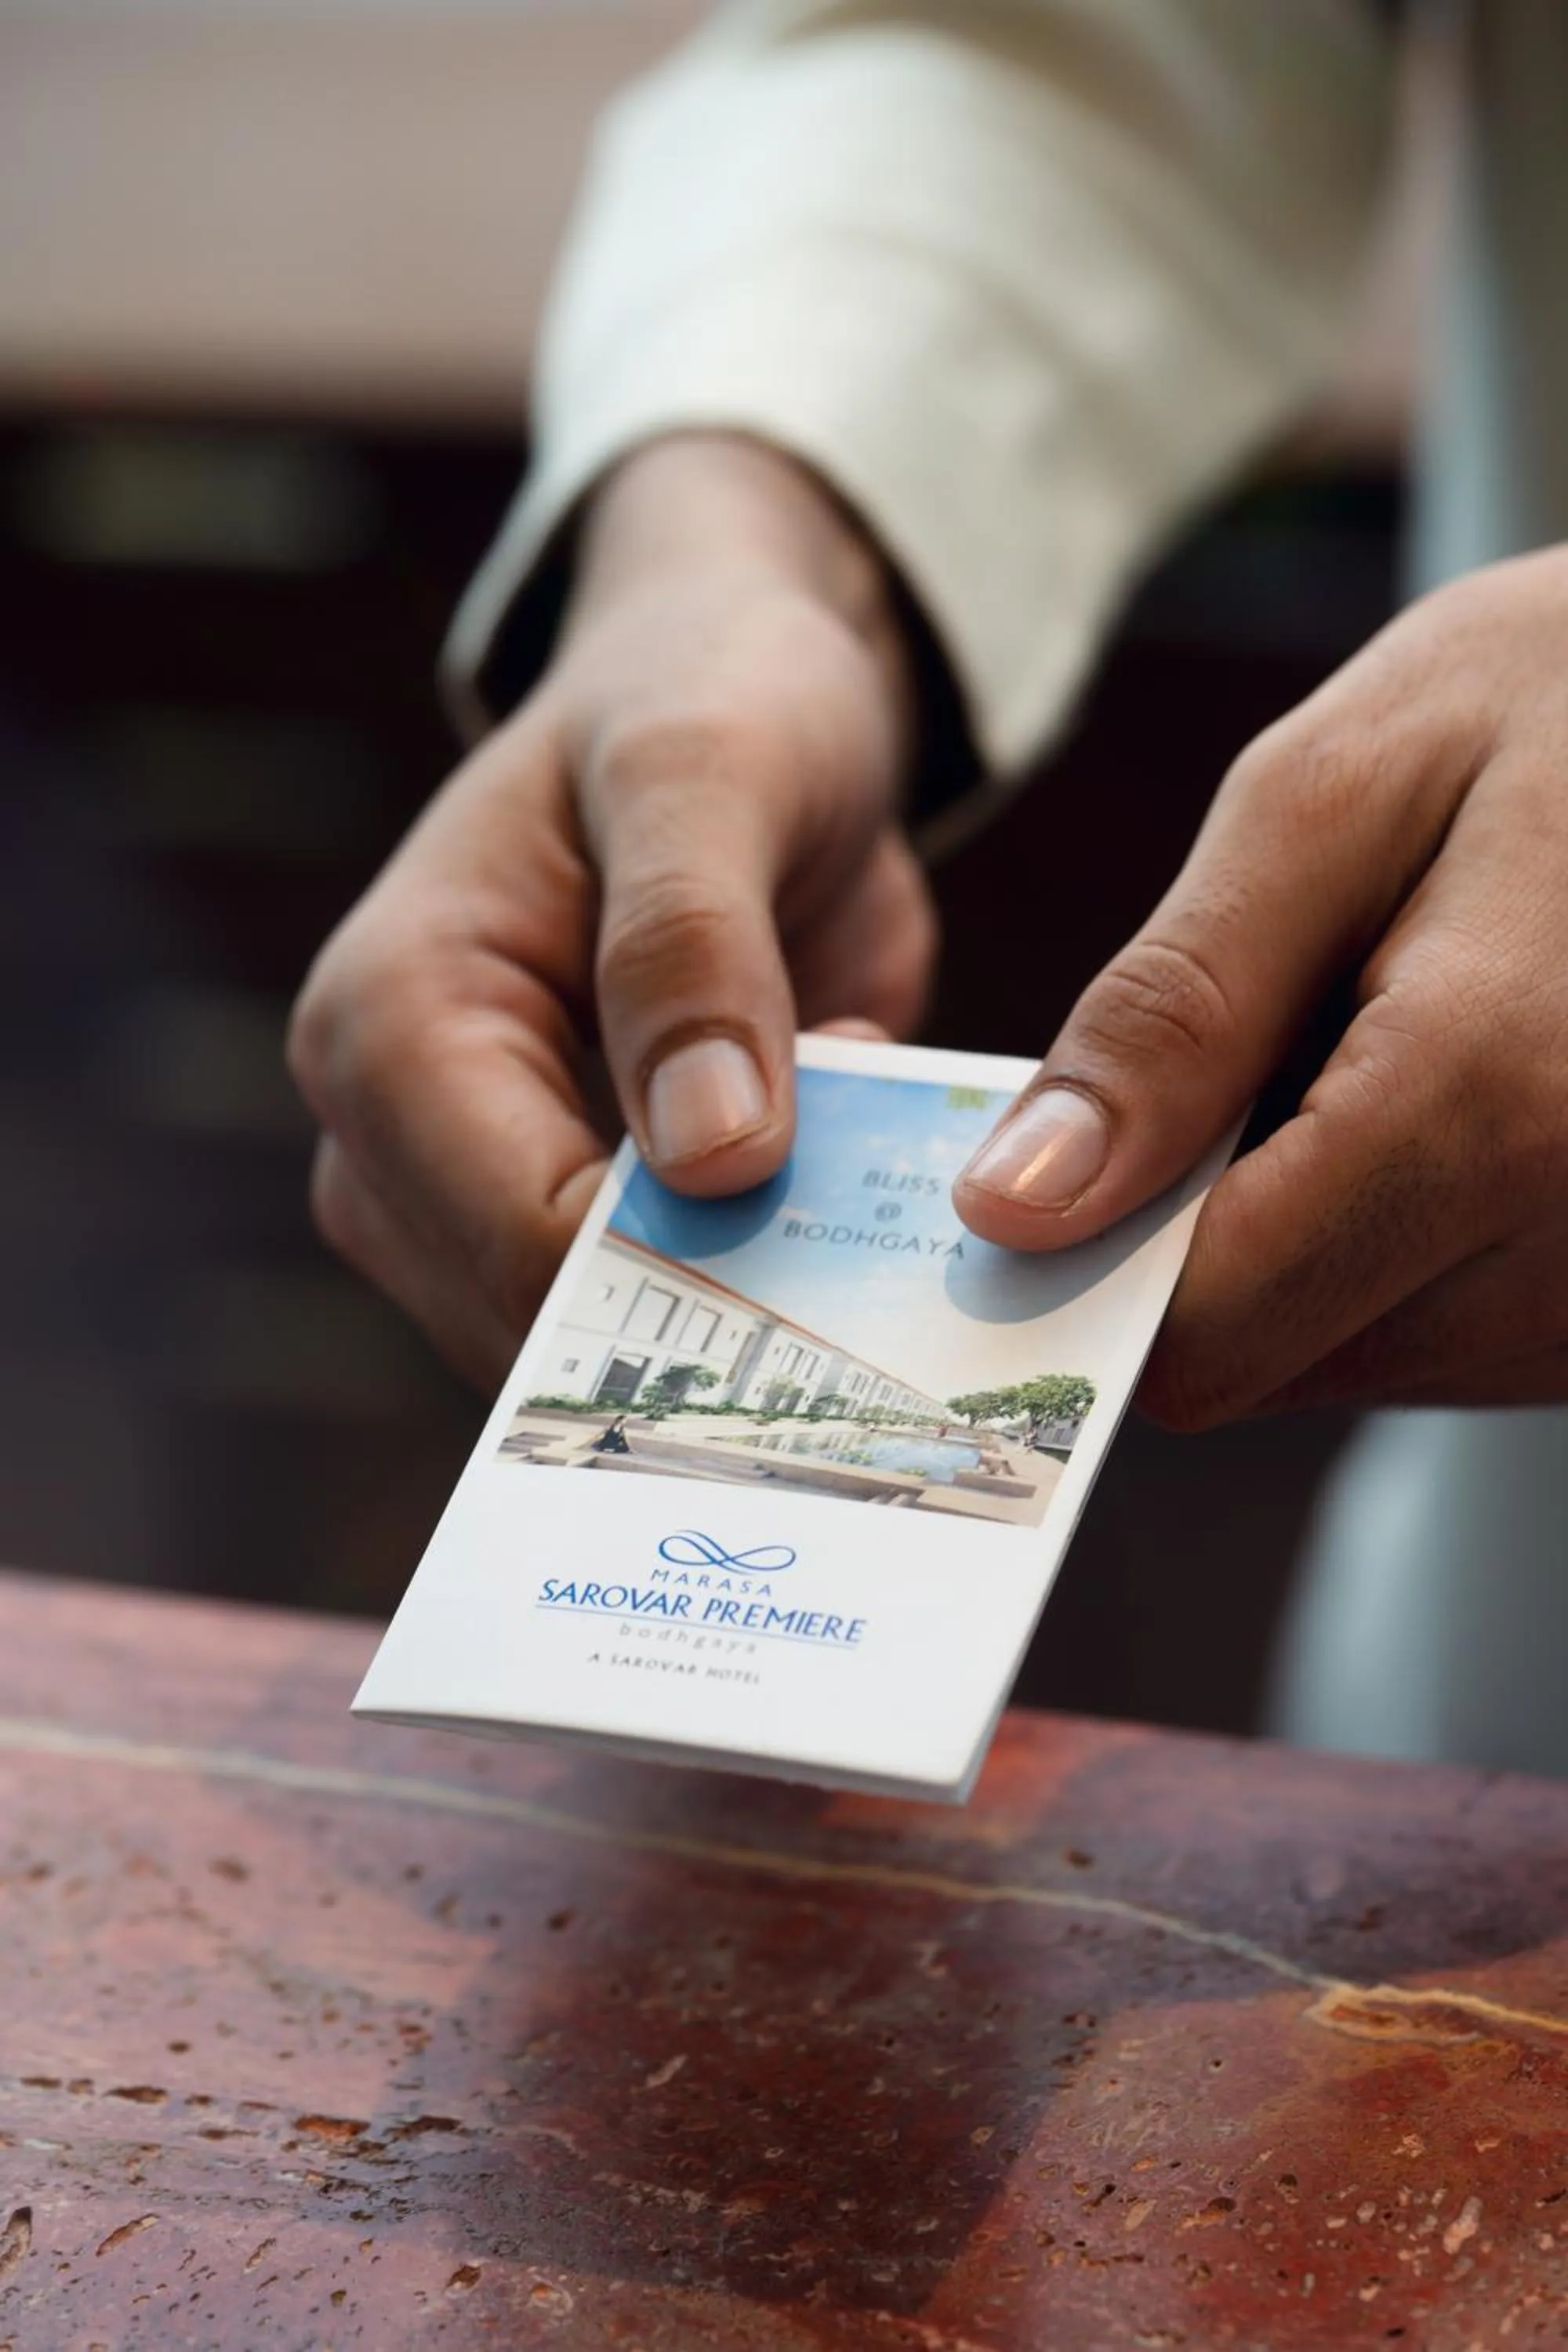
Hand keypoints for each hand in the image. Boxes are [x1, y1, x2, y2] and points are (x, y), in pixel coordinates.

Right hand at [288, 434, 932, 1387]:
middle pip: (554, 1323)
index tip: (864, 1289)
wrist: (727, 690)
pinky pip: (656, 1310)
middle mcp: (396, 1131)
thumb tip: (713, 1162)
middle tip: (901, 1280)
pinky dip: (766, 1288)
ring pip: (605, 1344)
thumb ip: (694, 948)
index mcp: (389, 1022)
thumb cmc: (704, 696)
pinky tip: (853, 1215)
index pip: (525, 1239)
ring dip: (758, 1308)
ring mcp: (468, 1191)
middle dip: (726, 1318)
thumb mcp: (707, 770)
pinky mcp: (556, 1213)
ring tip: (882, 1221)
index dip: (692, 1281)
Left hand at [954, 546, 1567, 1423]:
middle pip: (1274, 1357)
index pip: (1209, 1331)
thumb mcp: (1331, 797)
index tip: (1058, 1173)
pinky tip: (1461, 1086)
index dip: (1094, 1269)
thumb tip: (1020, 1205)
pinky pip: (1453, 1330)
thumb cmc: (1550, 704)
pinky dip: (1409, 1233)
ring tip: (1395, 1039)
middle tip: (1283, 1038)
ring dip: (1322, 1228)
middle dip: (1218, 1226)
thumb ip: (1172, 1015)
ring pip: (1358, 1356)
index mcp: (1494, 1108)